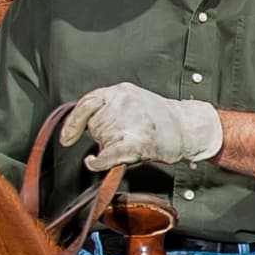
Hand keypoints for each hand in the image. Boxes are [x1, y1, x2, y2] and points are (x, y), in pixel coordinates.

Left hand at [60, 84, 223, 173]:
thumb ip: (110, 107)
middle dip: (102, 135)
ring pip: (101, 141)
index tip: (66, 138)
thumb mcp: (134, 101)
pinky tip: (96, 162)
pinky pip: (106, 156)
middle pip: (94, 126)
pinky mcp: (136, 141)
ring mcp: (130, 121)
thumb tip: (82, 124)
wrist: (188, 126)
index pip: (88, 103)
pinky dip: (98, 162)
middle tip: (124, 136)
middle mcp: (123, 103)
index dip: (73, 123)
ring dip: (108, 147)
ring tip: (132, 142)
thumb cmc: (162, 118)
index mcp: (121, 92)